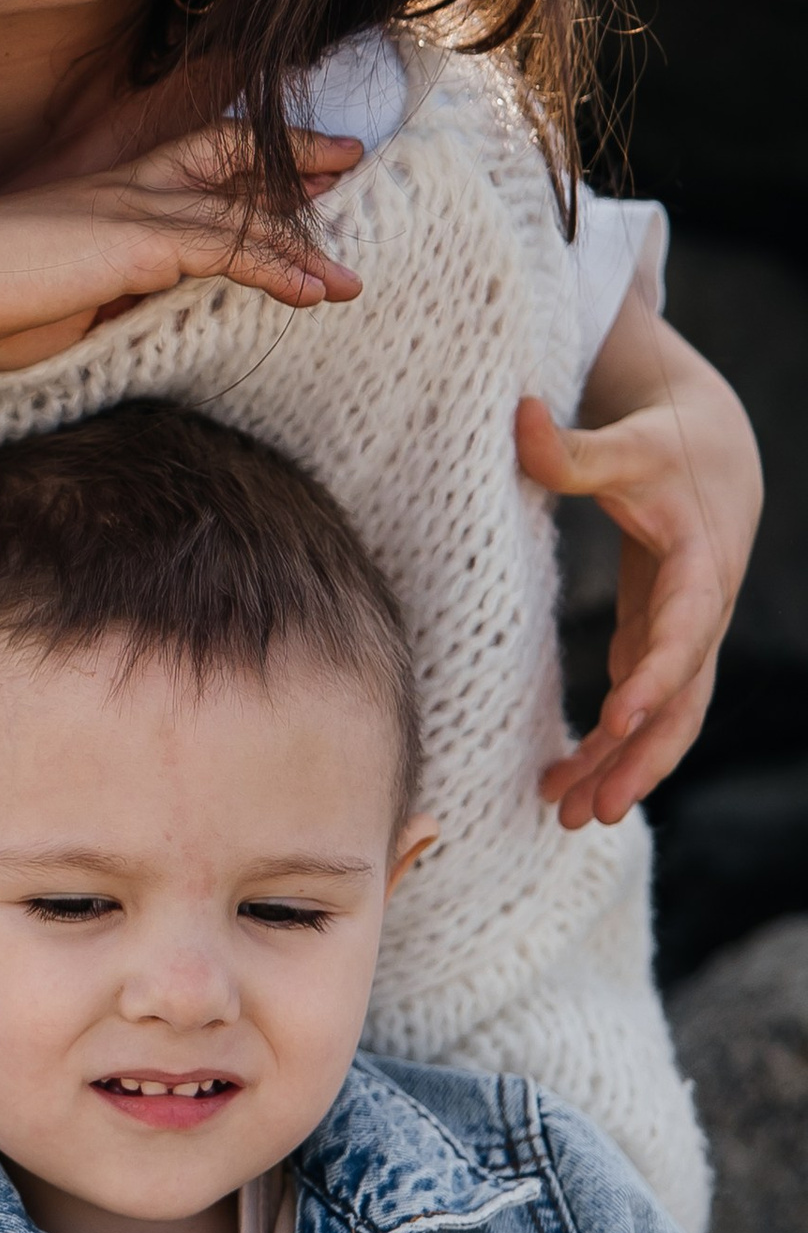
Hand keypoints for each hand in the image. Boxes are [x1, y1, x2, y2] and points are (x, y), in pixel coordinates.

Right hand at [0, 129, 364, 377]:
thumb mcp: (59, 307)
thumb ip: (108, 298)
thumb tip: (144, 311)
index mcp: (99, 202)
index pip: (185, 172)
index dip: (241, 171)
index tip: (289, 180)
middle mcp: (123, 189)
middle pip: (223, 154)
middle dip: (288, 156)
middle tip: (345, 159)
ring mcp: (133, 208)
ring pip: (240, 209)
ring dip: (302, 242)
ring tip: (349, 276)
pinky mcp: (139, 239)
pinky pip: (230, 249)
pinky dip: (280, 269)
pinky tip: (317, 292)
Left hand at [523, 313, 759, 827]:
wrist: (714, 449)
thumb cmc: (669, 441)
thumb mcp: (629, 440)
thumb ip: (574, 447)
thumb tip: (519, 415)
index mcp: (701, 567)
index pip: (683, 632)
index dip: (655, 676)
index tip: (618, 718)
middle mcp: (698, 614)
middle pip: (682, 700)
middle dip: (644, 758)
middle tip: (597, 810)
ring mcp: (678, 635)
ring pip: (663, 719)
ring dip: (621, 769)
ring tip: (569, 817)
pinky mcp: (653, 641)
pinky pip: (637, 709)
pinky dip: (605, 748)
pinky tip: (561, 785)